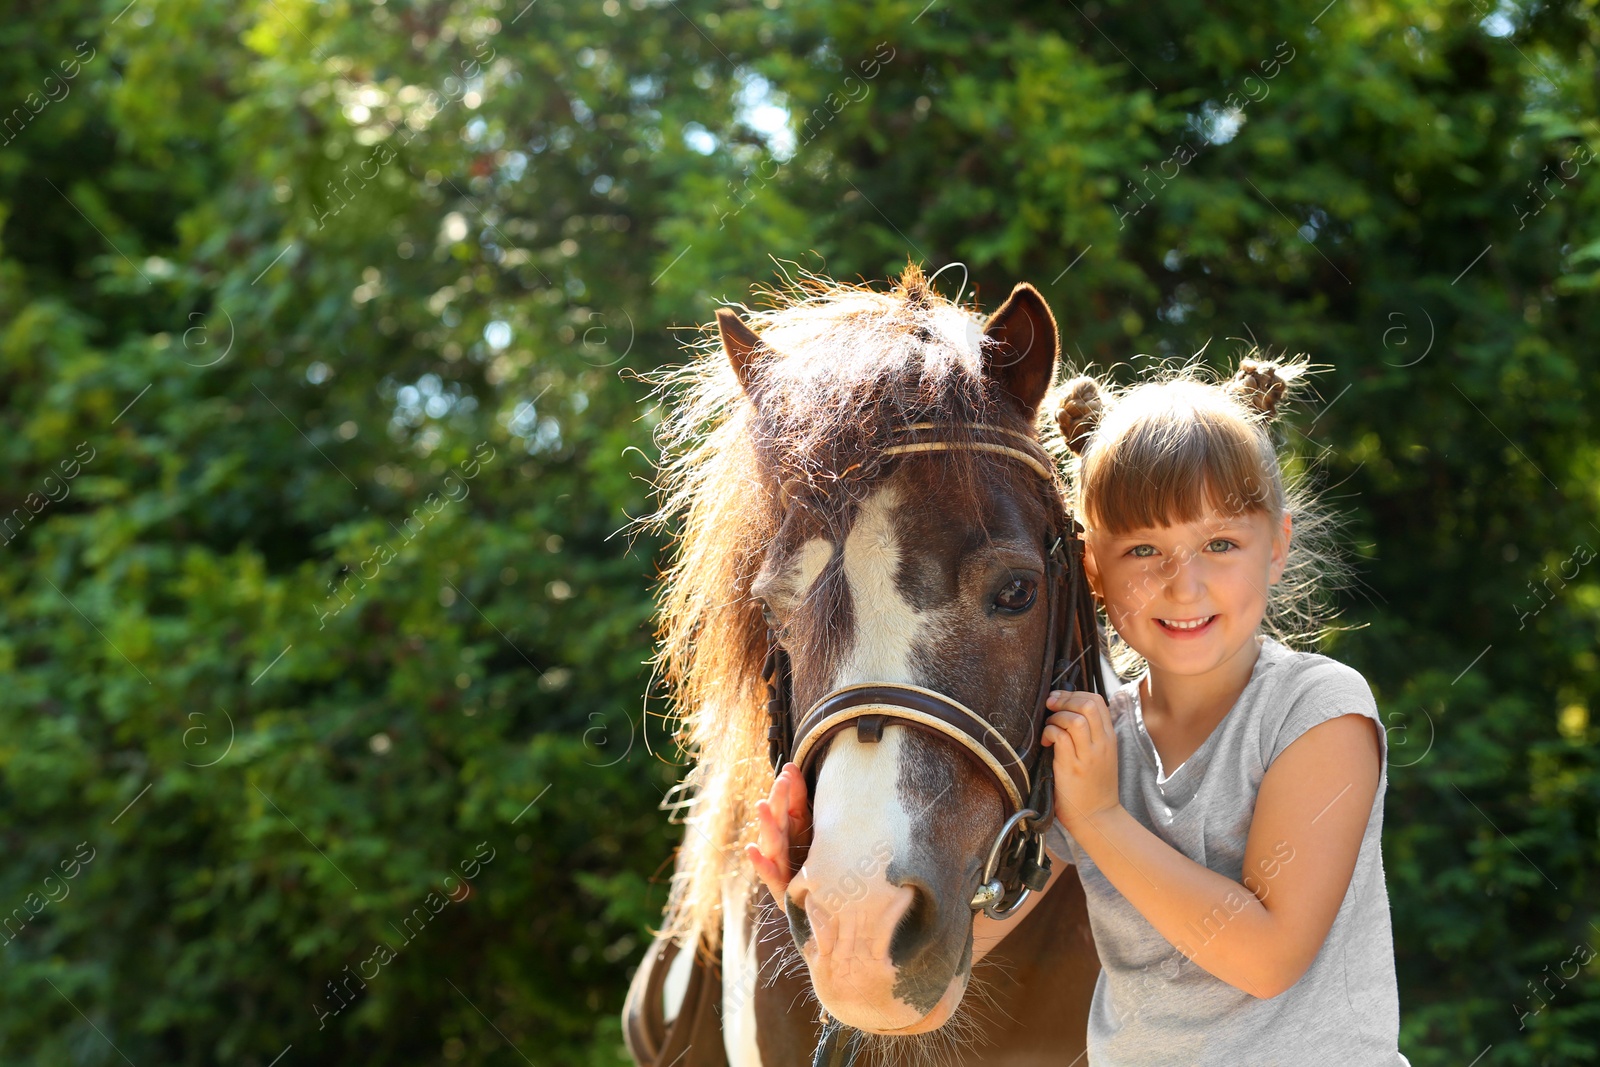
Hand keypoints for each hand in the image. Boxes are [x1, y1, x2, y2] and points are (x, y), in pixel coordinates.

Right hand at [745, 761, 812, 903]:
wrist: (812, 895)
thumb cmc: (806, 852)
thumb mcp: (804, 821)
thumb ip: (797, 795)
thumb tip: (790, 766)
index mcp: (784, 826)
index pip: (782, 804)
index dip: (783, 790)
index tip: (787, 774)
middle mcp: (778, 842)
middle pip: (777, 820)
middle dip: (777, 800)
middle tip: (780, 783)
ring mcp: (777, 863)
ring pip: (771, 843)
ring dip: (767, 824)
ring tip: (762, 806)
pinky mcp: (779, 885)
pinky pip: (768, 873)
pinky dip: (760, 863)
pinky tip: (751, 850)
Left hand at [1041, 690, 1120, 832]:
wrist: (1097, 818)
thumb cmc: (1093, 787)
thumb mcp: (1100, 756)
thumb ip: (1090, 734)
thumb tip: (1067, 711)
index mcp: (1109, 738)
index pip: (1097, 701)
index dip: (1075, 694)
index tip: (1059, 700)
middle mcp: (1102, 743)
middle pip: (1087, 703)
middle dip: (1064, 699)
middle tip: (1050, 705)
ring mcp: (1089, 755)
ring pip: (1075, 718)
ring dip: (1056, 716)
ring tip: (1049, 727)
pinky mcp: (1073, 767)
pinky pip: (1060, 737)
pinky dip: (1049, 732)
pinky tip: (1045, 742)